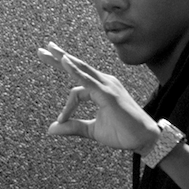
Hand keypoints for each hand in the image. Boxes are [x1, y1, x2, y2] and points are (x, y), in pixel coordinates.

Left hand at [38, 41, 159, 153]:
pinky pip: (88, 80)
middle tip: (43, 49)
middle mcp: (105, 83)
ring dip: (65, 59)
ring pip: (82, 69)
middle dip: (60, 57)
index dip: (67, 107)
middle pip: (79, 67)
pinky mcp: (108, 94)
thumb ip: (73, 127)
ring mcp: (107, 86)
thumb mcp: (93, 130)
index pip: (77, 88)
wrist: (144, 139)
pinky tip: (64, 62)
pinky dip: (76, 71)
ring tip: (49, 50)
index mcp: (101, 89)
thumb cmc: (124, 133)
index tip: (60, 122)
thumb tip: (51, 129)